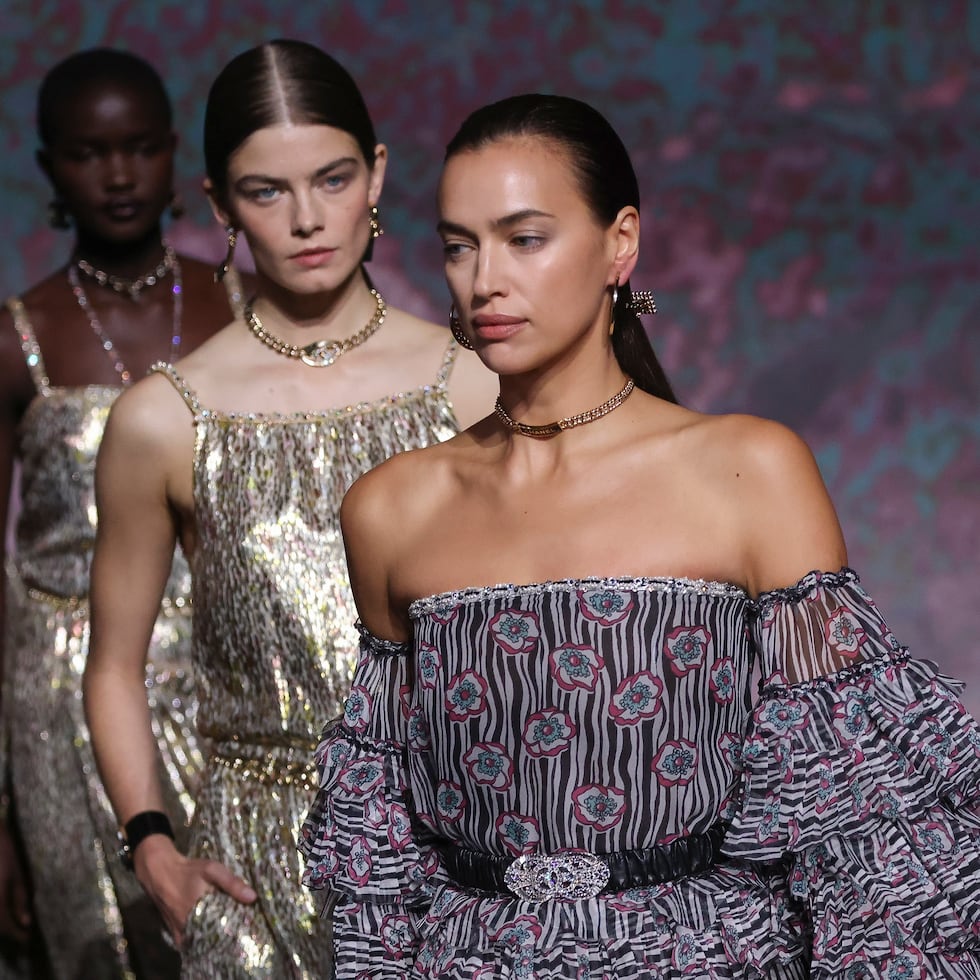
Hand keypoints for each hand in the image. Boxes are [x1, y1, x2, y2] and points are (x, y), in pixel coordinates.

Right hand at [0, 821, 30, 942]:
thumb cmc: (3, 850)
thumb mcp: (17, 873)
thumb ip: (20, 899)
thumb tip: (26, 922)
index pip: (6, 928)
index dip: (18, 937)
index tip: (29, 941)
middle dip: (9, 933)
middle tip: (24, 935)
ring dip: (2, 924)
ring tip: (16, 925)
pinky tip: (6, 911)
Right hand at [133, 834, 256, 948]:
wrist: (160, 871)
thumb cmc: (188, 870)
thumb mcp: (212, 870)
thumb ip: (232, 883)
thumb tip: (253, 898)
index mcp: (200, 913)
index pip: (223, 930)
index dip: (235, 929)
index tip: (246, 926)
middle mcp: (188, 926)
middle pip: (211, 937)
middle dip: (223, 934)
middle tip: (237, 927)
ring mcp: (179, 931)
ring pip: (199, 940)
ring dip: (210, 937)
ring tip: (224, 929)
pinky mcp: (173, 931)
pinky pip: (187, 941)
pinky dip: (197, 938)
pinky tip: (207, 930)